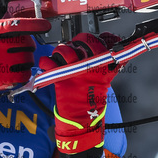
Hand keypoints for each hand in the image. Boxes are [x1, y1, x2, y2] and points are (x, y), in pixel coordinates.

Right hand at [0, 18, 50, 101]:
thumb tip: (21, 27)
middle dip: (30, 46)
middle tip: (26, 49)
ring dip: (28, 61)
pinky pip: (21, 75)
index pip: (15, 25)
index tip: (45, 25)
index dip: (33, 25)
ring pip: (26, 59)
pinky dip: (24, 75)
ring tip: (22, 62)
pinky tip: (19, 73)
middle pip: (25, 43)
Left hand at [39, 32, 121, 157]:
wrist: (82, 118)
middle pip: (81, 41)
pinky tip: (48, 64)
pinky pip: (48, 62)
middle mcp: (89, 65)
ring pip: (65, 50)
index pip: (97, 41)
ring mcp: (75, 70)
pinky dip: (45, 62)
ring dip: (60, 52)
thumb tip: (112, 41)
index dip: (90, 39)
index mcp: (102, 64)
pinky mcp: (61, 78)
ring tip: (61, 59)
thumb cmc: (92, 98)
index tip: (88, 42)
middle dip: (76, 43)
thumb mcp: (106, 78)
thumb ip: (109, 60)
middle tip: (74, 50)